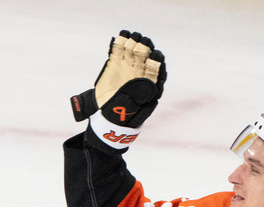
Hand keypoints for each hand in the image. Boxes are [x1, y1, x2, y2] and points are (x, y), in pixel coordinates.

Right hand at [70, 30, 165, 150]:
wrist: (105, 115)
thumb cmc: (123, 114)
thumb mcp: (134, 108)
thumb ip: (141, 99)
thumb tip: (150, 89)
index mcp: (149, 82)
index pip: (157, 67)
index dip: (157, 60)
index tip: (157, 56)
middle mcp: (140, 72)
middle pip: (146, 55)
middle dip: (146, 47)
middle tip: (143, 42)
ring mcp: (127, 66)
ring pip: (133, 50)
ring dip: (134, 41)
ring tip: (132, 36)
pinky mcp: (115, 63)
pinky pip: (118, 50)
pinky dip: (120, 42)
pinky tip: (122, 35)